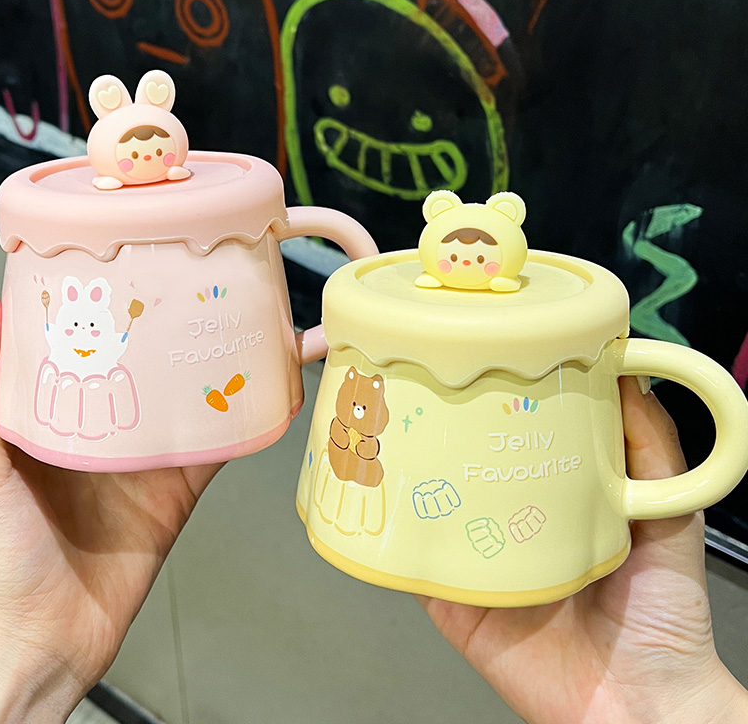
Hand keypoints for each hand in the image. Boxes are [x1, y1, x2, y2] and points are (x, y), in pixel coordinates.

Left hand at [0, 287, 223, 720]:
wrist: (48, 634)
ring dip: (219, 364)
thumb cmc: (0, 553)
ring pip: (191, 395)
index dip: (106, 298)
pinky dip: (245, 420)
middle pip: (149, 359)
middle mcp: (105, 421)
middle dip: (175, 322)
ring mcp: (146, 452)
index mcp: (56, 407)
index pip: (85, 338)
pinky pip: (218, 445)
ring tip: (246, 323)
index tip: (128, 256)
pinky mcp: (178, 484)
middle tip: (204, 280)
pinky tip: (266, 391)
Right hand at [419, 377, 747, 723]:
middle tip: (424, 391)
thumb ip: (653, 450)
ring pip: (436, 512)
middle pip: (468, 470)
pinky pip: (418, 569)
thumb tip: (631, 374)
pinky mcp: (459, 604)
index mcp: (558, 501)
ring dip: (412, 480)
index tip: (486, 364)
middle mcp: (515, 527)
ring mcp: (482, 564)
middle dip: (444, 433)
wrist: (640, 703)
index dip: (502, 405)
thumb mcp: (670, 516)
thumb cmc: (664, 615)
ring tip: (392, 436)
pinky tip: (385, 508)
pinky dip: (396, 543)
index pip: (521, 441)